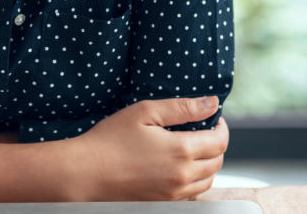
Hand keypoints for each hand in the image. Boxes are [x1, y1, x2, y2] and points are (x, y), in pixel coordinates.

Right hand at [67, 96, 228, 201]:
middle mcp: (182, 176)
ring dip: (208, 164)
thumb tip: (210, 103)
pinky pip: (191, 194)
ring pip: (208, 181)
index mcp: (181, 150)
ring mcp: (173, 194)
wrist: (86, 173)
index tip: (212, 118)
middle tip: (203, 131)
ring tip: (192, 148)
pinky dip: (194, 180)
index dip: (221, 127)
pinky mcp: (163, 204)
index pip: (219, 141)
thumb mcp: (145, 112)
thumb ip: (182, 107)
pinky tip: (178, 167)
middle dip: (216, 144)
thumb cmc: (110, 139)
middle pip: (217, 162)